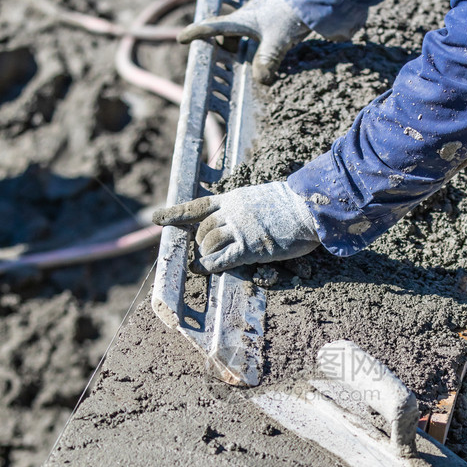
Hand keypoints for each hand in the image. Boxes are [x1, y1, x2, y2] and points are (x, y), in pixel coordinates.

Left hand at [153, 181, 319, 272]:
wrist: (309, 208)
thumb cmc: (294, 204)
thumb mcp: (263, 197)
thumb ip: (247, 207)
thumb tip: (241, 214)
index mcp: (234, 199)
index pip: (198, 206)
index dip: (176, 214)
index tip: (158, 219)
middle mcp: (232, 213)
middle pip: (202, 231)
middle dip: (199, 244)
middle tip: (201, 253)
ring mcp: (239, 230)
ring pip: (208, 245)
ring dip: (205, 255)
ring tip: (206, 262)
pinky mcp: (249, 248)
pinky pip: (222, 259)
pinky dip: (210, 266)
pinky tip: (205, 269)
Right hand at [177, 0, 309, 84]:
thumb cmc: (292, 15)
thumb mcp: (278, 41)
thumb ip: (267, 61)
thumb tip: (260, 80)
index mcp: (243, 20)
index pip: (214, 27)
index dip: (197, 33)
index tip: (182, 38)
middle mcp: (248, 18)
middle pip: (227, 34)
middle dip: (225, 46)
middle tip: (233, 59)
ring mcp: (261, 19)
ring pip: (243, 35)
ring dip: (244, 48)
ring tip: (258, 62)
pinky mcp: (274, 21)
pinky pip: (259, 36)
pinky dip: (260, 47)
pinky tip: (273, 56)